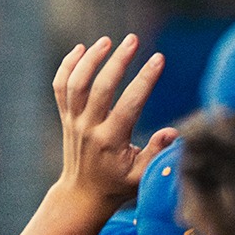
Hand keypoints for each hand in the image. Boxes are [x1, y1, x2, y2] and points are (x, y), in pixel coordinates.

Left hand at [53, 35, 175, 207]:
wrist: (82, 195)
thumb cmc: (118, 185)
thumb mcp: (142, 176)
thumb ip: (157, 153)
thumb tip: (174, 133)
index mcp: (111, 142)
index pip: (129, 105)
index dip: (144, 80)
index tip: (159, 58)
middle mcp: (89, 129)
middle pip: (100, 88)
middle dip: (117, 61)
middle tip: (133, 39)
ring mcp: (74, 122)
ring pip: (76, 84)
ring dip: (90, 59)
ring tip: (108, 40)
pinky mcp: (65, 117)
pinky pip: (60, 87)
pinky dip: (68, 66)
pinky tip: (82, 49)